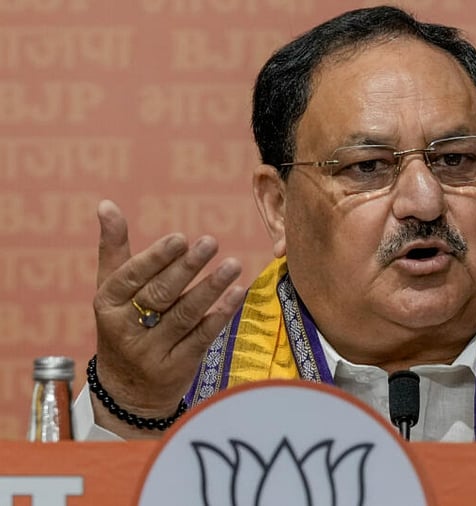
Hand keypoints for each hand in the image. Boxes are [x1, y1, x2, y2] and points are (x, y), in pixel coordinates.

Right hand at [91, 200, 243, 437]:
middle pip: (160, 295)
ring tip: (234, 264)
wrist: (127, 390)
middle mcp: (126, 329)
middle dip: (187, 268)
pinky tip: (238, 293)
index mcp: (107, 304)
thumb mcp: (111, 289)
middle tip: (211, 242)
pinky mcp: (178, 367)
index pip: (131, 277)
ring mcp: (152, 351)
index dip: (157, 258)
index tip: (180, 238)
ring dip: (211, 288)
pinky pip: (202, 337)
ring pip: (185, 315)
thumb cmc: (122, 324)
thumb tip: (106, 204)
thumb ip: (114, 248)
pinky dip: (220, 314)